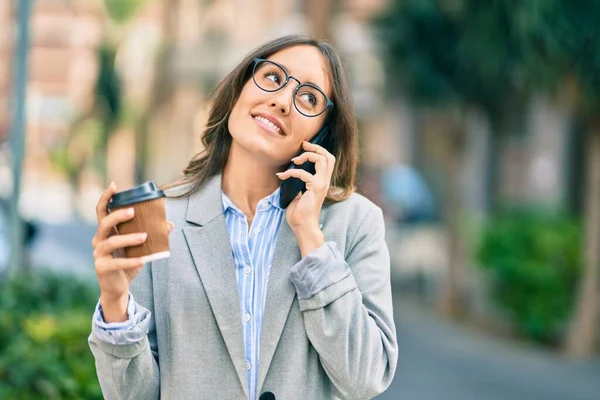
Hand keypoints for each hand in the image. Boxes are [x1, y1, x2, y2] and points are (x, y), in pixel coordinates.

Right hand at [92, 182, 173, 321]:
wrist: (118, 288)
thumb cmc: (128, 262)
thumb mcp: (140, 248)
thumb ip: (152, 235)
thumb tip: (169, 224)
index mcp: (106, 232)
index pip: (101, 211)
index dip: (106, 197)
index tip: (114, 185)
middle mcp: (98, 240)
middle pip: (104, 223)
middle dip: (117, 215)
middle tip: (133, 211)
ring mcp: (98, 254)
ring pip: (111, 242)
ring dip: (128, 238)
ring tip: (145, 236)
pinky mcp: (102, 268)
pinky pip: (118, 263)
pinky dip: (132, 260)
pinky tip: (144, 259)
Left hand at [277, 141, 334, 254]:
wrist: (303, 226)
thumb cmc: (300, 212)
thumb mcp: (298, 193)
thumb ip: (298, 182)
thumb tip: (288, 172)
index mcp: (322, 181)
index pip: (328, 160)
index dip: (318, 150)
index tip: (304, 147)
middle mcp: (324, 181)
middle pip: (328, 157)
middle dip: (315, 148)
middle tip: (303, 145)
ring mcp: (321, 185)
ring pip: (322, 160)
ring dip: (307, 156)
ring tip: (295, 160)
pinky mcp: (314, 189)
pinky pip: (304, 174)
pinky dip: (292, 173)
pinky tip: (282, 176)